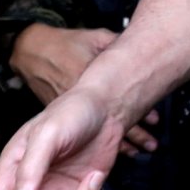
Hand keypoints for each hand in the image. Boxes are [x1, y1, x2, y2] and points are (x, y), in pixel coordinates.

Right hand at [8, 24, 157, 151]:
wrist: (33, 51)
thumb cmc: (65, 43)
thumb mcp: (95, 37)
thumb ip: (116, 44)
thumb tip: (138, 46)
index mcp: (91, 78)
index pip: (120, 101)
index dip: (140, 113)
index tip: (155, 120)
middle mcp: (83, 97)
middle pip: (112, 121)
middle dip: (134, 135)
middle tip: (151, 144)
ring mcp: (72, 109)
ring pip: (100, 130)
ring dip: (119, 142)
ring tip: (138, 151)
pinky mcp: (63, 114)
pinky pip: (87, 131)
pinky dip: (100, 140)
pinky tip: (113, 149)